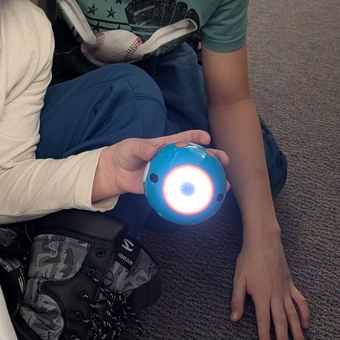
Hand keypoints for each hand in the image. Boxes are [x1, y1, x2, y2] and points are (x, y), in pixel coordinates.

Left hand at [91, 130, 220, 201]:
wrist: (115, 173)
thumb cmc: (124, 154)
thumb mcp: (131, 148)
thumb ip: (141, 148)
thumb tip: (151, 151)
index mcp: (166, 145)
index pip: (185, 139)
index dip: (197, 137)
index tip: (207, 137)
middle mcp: (173, 159)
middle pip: (196, 158)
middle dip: (213, 158)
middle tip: (224, 161)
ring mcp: (171, 174)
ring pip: (193, 176)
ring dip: (209, 180)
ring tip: (223, 184)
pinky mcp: (166, 188)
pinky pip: (180, 193)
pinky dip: (191, 198)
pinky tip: (202, 203)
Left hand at [230, 232, 309, 339]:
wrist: (264, 242)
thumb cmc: (249, 260)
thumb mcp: (238, 279)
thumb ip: (237, 300)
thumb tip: (234, 318)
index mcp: (261, 296)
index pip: (263, 321)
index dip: (264, 337)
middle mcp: (276, 296)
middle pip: (281, 322)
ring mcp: (285, 291)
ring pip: (293, 315)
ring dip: (298, 332)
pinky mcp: (291, 285)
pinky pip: (300, 301)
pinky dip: (305, 313)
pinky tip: (307, 324)